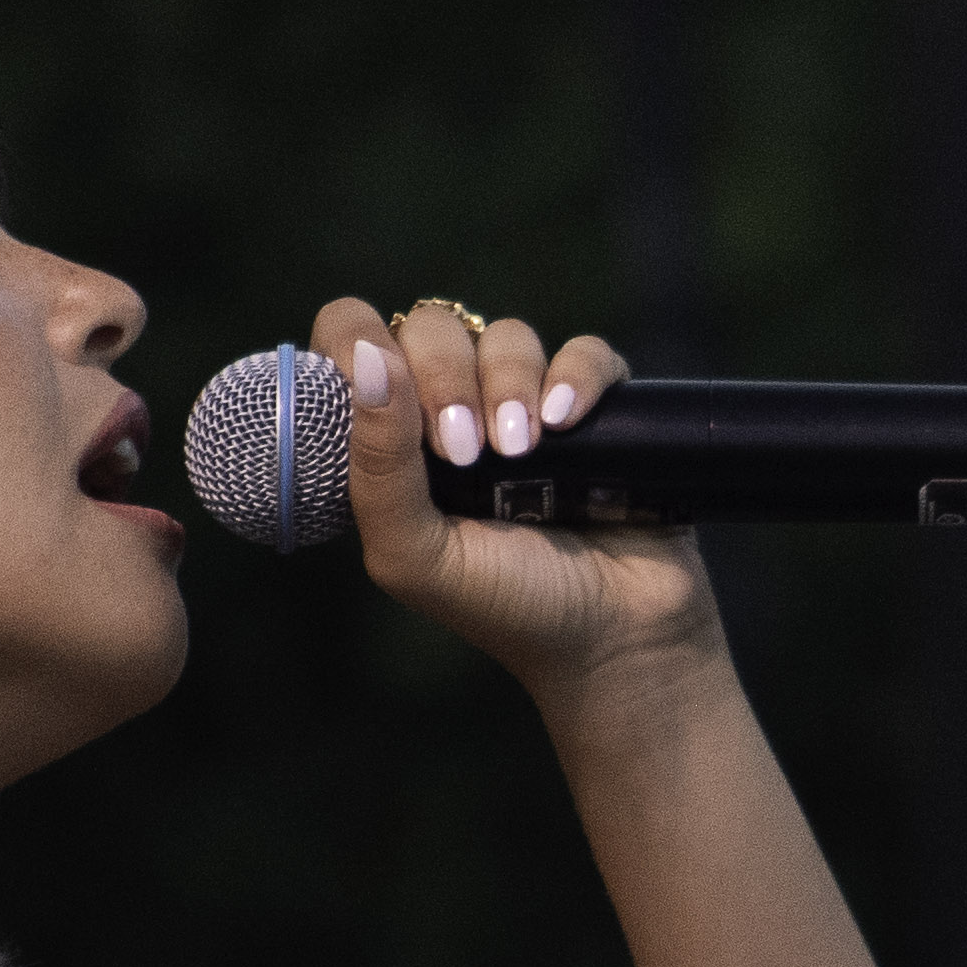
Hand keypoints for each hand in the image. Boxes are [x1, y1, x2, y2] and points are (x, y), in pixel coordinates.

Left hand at [309, 296, 722, 704]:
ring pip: (507, 336)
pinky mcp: (597, 407)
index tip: (385, 393)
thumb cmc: (504, 606)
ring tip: (523, 452)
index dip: (359, 349)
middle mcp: (456, 411)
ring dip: (510, 384)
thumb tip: (369, 360)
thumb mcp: (413, 555)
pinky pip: (583, 350)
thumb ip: (376, 467)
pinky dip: (576, 377)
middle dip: (444, 378)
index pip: (352, 343)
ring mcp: (528, 405)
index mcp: (395, 442)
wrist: (614, 638)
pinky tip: (569, 425)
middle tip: (468, 454)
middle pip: (432, 328)